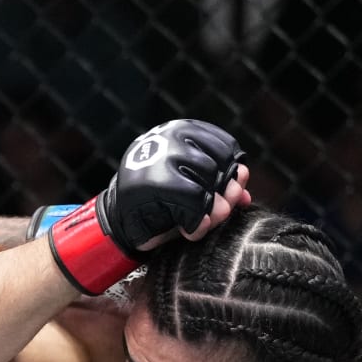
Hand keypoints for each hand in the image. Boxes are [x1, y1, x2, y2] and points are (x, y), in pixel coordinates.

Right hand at [39, 119, 248, 294]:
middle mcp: (167, 139)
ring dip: (213, 210)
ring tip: (205, 223)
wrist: (118, 225)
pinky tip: (191, 230)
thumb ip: (221, 182)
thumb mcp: (195, 187)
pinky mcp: (150, 184)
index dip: (232, 173)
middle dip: (225, 195)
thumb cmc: (160, 206)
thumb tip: (243, 182)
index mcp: (178, 131)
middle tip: (221, 213)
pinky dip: (198, 221)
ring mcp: (156, 159)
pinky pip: (192, 202)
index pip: (223, 147)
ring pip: (206, 184)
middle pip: (216, 167)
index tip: (230, 192)